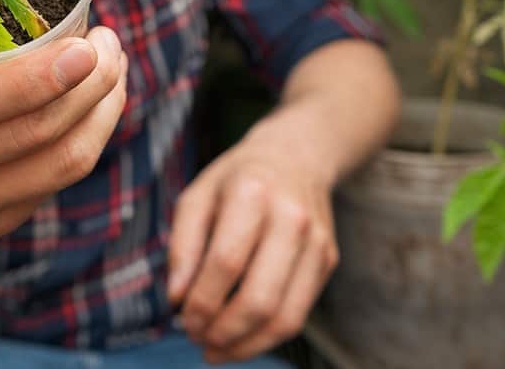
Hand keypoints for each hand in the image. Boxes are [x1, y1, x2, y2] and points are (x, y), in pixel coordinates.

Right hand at [0, 26, 127, 237]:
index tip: (85, 46)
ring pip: (60, 161)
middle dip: (88, 84)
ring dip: (103, 109)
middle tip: (108, 42)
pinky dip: (94, 134)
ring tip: (113, 67)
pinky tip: (99, 101)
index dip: (32, 80)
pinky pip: (62, 178)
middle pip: (29, 132)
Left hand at [167, 125, 338, 364]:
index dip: (202, 301)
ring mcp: (317, 241)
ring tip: (216, 350)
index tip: (182, 320)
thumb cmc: (237, 180)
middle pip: (260, 298)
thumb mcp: (198, 196)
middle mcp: (292, 218)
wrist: (296, 156)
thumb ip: (182, 246)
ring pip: (285, 317)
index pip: (226, 262)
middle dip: (223, 331)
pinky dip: (267, 337)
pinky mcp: (328, 260)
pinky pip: (298, 313)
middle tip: (196, 339)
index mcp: (253, 193)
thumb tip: (177, 299)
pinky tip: (240, 338)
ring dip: (246, 345)